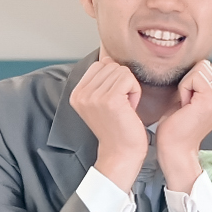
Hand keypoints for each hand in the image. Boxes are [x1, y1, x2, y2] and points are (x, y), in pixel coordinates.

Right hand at [73, 53, 151, 187]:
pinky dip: (135, 91)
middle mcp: (81, 94)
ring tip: (124, 107)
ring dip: (129, 87)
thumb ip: (101, 80)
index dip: (112, 79)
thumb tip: (107, 58)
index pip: (100, 65)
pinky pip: (129, 78)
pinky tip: (130, 108)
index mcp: (76, 93)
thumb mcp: (101, 102)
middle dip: (122, 83)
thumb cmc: (117, 128)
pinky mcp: (109, 99)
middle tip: (120, 106)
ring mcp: (94, 96)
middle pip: (111, 65)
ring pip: (121, 71)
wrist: (121, 153)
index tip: (114, 101)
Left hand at [151, 58, 211, 195]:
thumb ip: (199, 83)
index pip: (210, 68)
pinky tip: (185, 106)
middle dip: (191, 80)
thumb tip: (197, 64)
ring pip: (200, 68)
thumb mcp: (191, 99)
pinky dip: (184, 88)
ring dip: (187, 84)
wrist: (175, 149)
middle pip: (206, 65)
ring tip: (186, 105)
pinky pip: (194, 76)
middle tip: (187, 104)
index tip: (189, 102)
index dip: (193, 80)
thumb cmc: (177, 126)